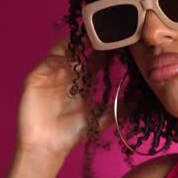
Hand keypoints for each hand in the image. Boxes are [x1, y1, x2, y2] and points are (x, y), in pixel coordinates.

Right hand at [18, 34, 112, 157]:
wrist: (47, 147)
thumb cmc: (72, 134)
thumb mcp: (101, 119)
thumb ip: (120, 108)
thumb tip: (139, 96)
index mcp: (81, 84)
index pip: (94, 62)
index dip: (105, 53)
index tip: (120, 44)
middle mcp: (67, 75)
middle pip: (80, 52)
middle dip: (92, 42)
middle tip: (107, 30)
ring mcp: (51, 74)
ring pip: (65, 51)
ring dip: (78, 41)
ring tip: (92, 32)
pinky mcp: (37, 77)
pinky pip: (49, 59)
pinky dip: (61, 51)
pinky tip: (74, 46)